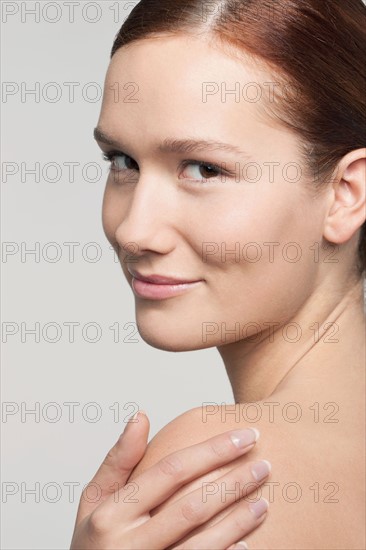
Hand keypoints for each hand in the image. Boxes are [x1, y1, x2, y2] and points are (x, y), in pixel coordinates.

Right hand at [70, 411, 269, 549]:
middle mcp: (129, 545)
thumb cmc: (94, 542)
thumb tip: (141, 416)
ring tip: (265, 500)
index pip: (171, 471)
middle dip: (233, 481)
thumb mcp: (94, 501)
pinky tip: (249, 542)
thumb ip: (118, 460)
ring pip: (204, 543)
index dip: (212, 450)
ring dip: (239, 521)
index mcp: (112, 513)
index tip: (244, 434)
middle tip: (264, 463)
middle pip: (193, 505)